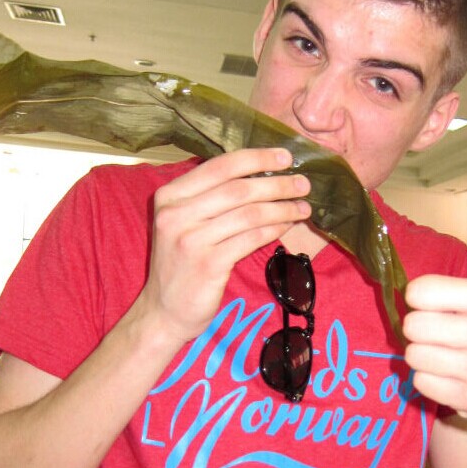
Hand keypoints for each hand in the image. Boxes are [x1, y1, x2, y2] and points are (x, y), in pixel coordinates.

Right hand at [134, 148, 310, 345]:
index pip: (219, 166)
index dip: (257, 158)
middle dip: (276, 184)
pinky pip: (250, 239)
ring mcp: (190, 240)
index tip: (285, 157)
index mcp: (170, 196)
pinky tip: (287, 225)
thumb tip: (261, 173)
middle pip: (238, 189)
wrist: (162, 310)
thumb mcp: (184, 222)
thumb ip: (210, 198)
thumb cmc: (181, 263)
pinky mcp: (208, 264)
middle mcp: (176, 214)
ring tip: (303, 207)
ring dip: (282, 208)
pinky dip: (274, 229)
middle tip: (303, 183)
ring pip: (249, 214)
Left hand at [403, 179, 466, 440]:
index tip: (444, 305)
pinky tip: (453, 376)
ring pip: (414, 355)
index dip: (425, 299)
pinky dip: (431, 380)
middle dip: (423, 329)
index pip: (419, 292)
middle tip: (445, 333)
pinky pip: (421, 382)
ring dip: (425, 355)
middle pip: (412, 325)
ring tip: (450, 354)